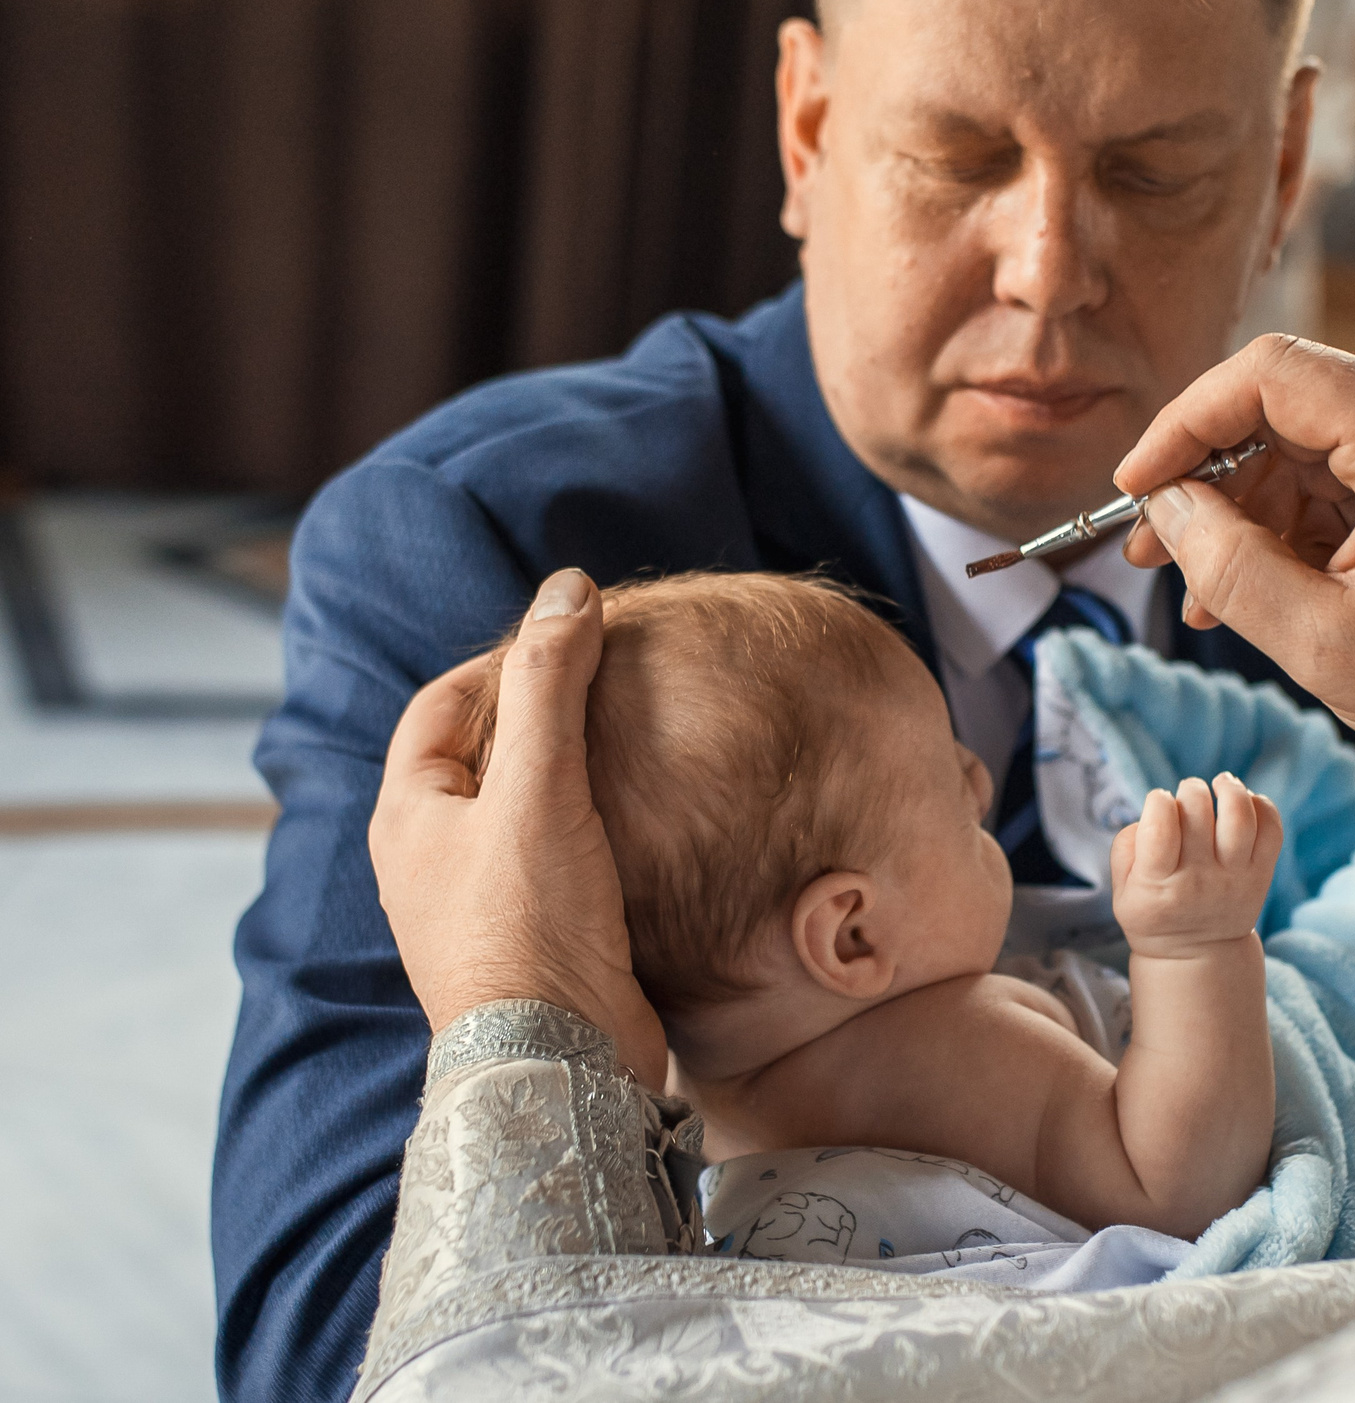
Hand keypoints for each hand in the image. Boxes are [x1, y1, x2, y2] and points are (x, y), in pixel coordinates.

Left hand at [369, 568, 667, 1087]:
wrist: (560, 1061)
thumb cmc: (528, 925)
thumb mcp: (539, 788)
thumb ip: (551, 684)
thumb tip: (568, 588)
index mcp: (409, 815)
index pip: (443, 703)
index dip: (505, 659)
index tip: (577, 640)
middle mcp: (436, 857)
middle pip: (487, 753)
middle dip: (546, 713)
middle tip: (618, 681)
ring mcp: (486, 902)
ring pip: (530, 807)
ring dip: (578, 771)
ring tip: (642, 738)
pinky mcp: (540, 937)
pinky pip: (565, 855)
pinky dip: (602, 824)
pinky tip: (651, 815)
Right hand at [1110, 774, 1282, 957]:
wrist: (1197, 955)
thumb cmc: (1154, 912)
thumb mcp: (1122, 892)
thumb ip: (1126, 847)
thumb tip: (1153, 811)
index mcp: (1158, 884)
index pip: (1160, 828)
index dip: (1158, 801)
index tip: (1159, 803)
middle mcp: (1200, 880)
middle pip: (1199, 813)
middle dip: (1190, 790)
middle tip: (1187, 795)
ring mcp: (1235, 878)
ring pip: (1241, 817)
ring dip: (1230, 788)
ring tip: (1221, 783)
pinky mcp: (1261, 875)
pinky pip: (1272, 830)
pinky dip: (1262, 805)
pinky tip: (1245, 802)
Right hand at [1117, 336, 1354, 842]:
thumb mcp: (1325, 644)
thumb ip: (1228, 567)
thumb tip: (1163, 509)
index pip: (1273, 373)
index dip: (1187, 421)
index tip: (1137, 486)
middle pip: (1290, 405)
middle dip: (1211, 475)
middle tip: (1149, 548)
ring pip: (1313, 446)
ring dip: (1249, 510)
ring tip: (1200, 591)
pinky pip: (1351, 477)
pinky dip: (1298, 525)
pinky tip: (1256, 588)